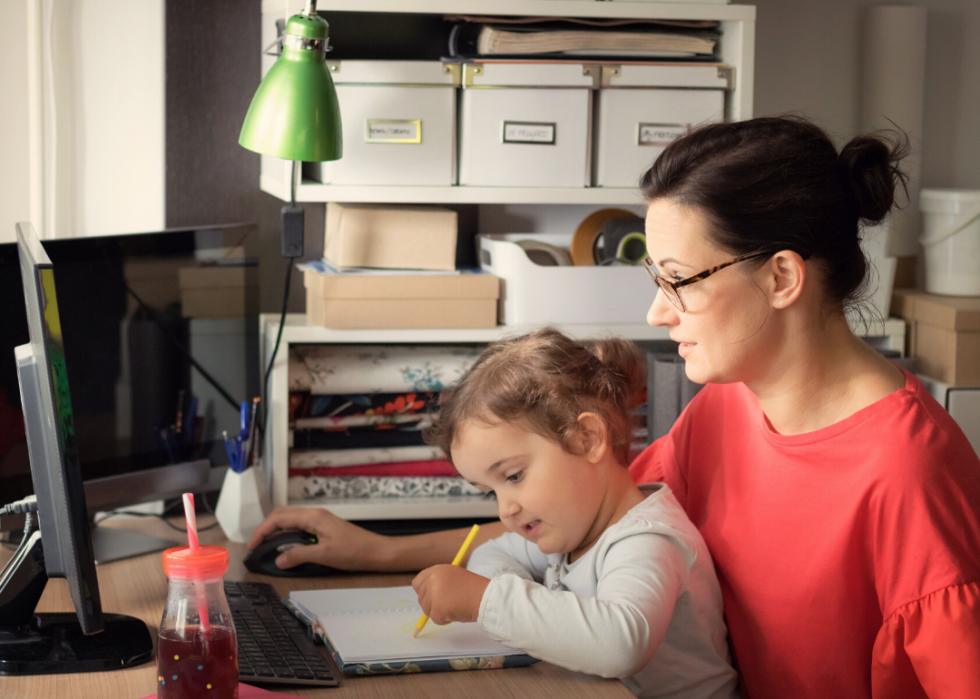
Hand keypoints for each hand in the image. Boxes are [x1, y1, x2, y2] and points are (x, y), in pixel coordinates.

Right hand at [247, 506, 389, 571]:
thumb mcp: (324, 555)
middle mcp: (315, 514)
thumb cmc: (355, 551)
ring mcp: (319, 519)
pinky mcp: (323, 526)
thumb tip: (279, 559)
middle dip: (265, 527)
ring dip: (275, 529)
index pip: (279, 518)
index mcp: (313, 517)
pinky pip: (299, 524)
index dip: (262, 531)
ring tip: (266, 545)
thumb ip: (299, 555)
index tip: (253, 545)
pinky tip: (285, 544)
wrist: (375, 551)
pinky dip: (286, 532)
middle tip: (256, 545)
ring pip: (290, 518)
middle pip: (282, 514)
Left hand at [412, 565, 489, 625]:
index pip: (418, 582)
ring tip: (454, 607)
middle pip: (421, 598)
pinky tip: (455, 613)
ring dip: (438, 612)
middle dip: (432, 604)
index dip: (423, 592)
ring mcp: (433, 594)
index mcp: (437, 570)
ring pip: (427, 610)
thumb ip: (439, 582)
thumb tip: (427, 596)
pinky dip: (444, 620)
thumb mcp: (454, 577)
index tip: (431, 597)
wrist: (484, 597)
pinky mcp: (437, 608)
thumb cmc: (473, 588)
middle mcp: (432, 579)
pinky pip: (435, 619)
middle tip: (447, 604)